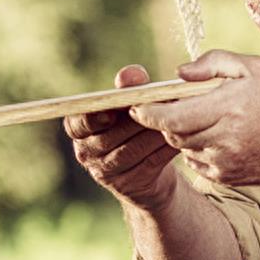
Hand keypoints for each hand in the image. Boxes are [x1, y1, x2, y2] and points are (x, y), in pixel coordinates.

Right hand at [63, 65, 182, 206]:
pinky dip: (166, 149)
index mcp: (78, 128)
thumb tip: (133, 74)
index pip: (78, 124)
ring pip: (132, 150)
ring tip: (177, 119)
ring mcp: (105, 173)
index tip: (112, 112)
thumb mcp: (129, 105)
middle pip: (110, 137)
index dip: (93, 119)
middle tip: (164, 104)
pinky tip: (182, 138)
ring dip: (156, 133)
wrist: (147, 170)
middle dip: (138, 119)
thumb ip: (128, 88)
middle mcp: (85, 152)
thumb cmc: (133, 126)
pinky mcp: (127, 186)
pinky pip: (149, 164)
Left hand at [129, 51, 259, 188]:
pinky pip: (194, 160)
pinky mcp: (224, 177)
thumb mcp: (252, 68)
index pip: (175, 116)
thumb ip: (213, 62)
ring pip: (183, 147)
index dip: (150, 113)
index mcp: (230, 108)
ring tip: (202, 117)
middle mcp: (225, 139)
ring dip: (182, 132)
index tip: (136, 106)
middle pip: (174, 132)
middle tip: (164, 107)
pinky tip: (216, 136)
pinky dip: (196, 147)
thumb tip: (179, 74)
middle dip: (165, 119)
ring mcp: (224, 162)